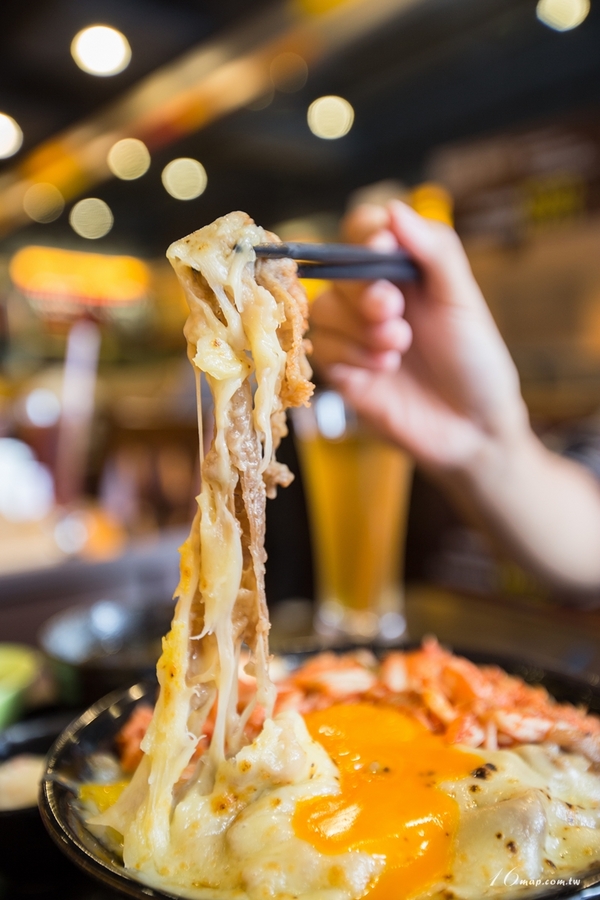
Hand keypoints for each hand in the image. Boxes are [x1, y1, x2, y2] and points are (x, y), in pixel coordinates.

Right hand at [310, 200, 529, 474]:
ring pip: (323, 309)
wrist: (473, 428)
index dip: (364, 232)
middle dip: (363, 288)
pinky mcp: (341, 371)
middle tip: (393, 310)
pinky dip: (352, 355)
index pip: (363, 231)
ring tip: (398, 348)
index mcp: (403, 272)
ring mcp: (353, 335)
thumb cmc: (476, 362)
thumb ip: (434, 252)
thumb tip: (394, 208)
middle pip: (337, 269)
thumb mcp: (463, 301)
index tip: (381, 245)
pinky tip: (385, 369)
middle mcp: (373, 298)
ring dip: (359, 327)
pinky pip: (321, 349)